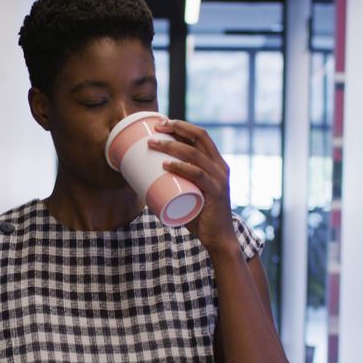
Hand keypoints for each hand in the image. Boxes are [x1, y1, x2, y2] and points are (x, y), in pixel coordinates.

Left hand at [147, 119, 238, 254]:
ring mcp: (219, 179)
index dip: (182, 125)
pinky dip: (181, 167)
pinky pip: (197, 175)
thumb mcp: (188, 194)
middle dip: (177, 128)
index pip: (201, 136)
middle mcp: (220, 167)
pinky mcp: (216, 193)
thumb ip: (172, 186)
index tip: (161, 123)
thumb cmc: (199, 216)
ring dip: (172, 146)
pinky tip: (166, 164)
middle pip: (199, 137)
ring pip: (195, 154)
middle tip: (155, 129)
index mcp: (216, 163)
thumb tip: (142, 183)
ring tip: (152, 144)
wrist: (218, 238)